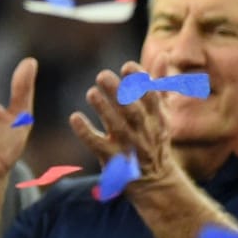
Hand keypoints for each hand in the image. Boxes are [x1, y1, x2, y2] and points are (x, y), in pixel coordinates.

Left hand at [69, 62, 180, 188]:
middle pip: (133, 111)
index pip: (151, 97)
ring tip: (91, 93)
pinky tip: (75, 118)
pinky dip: (86, 132)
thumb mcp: (162, 113)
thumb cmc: (154, 138)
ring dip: (103, 110)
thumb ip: (159, 84)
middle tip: (102, 75)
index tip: (127, 66)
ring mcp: (128, 147)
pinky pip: (98, 146)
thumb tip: (162, 55)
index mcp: (157, 118)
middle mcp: (144, 132)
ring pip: (117, 128)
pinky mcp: (112, 161)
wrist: (155, 182)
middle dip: (119, 92)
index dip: (140, 81)